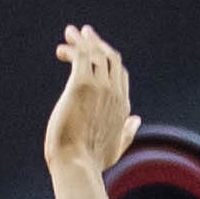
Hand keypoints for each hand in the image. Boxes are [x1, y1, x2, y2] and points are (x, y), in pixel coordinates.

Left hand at [45, 25, 140, 174]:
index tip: (93, 53)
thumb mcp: (116, 147)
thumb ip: (128, 131)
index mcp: (123, 107)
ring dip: (83, 40)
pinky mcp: (82, 85)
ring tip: (70, 33)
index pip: (120, 73)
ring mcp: (100, 88)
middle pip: (110, 58)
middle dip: (97, 43)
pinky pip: (80, 56)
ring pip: (95, 53)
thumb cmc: (91, 162)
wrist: (77, 165)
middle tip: (83, 34)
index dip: (107, 60)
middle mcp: (114, 94)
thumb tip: (137, 120)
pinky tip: (62, 49)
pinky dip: (73, 47)